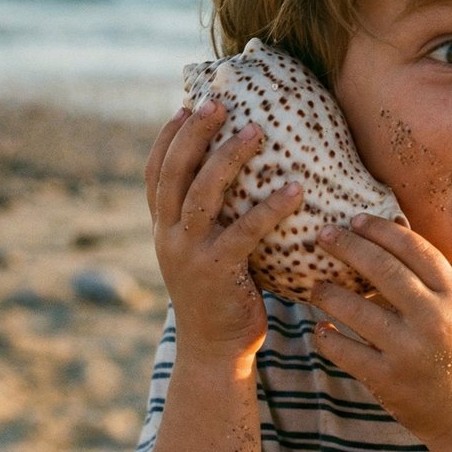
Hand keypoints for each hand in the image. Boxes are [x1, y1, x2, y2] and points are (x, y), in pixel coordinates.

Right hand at [145, 100, 303, 363]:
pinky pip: (244, 233)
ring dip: (228, 158)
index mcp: (163, 227)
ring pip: (202, 195)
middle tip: (218, 102)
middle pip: (174, 173)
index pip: (156, 172)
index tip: (188, 104)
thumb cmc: (221, 291)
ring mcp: (189, 255)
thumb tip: (239, 170)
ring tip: (256, 131)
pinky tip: (294, 189)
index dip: (169, 137)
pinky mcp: (217, 274)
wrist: (214, 349)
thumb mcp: (203, 249)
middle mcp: (168, 236)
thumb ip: (210, 215)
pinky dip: (269, 209)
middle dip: (194, 133)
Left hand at [312, 215, 451, 444]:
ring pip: (354, 308)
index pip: (414, 248)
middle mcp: (434, 319)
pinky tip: (322, 329)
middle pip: (382, 269)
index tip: (355, 219)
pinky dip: (326, 336)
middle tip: (323, 235)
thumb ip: (428, 271)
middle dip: (347, 246)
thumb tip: (393, 220)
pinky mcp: (388, 380)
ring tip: (317, 287)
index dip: (381, 229)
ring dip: (327, 293)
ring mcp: (409, 351)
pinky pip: (343, 350)